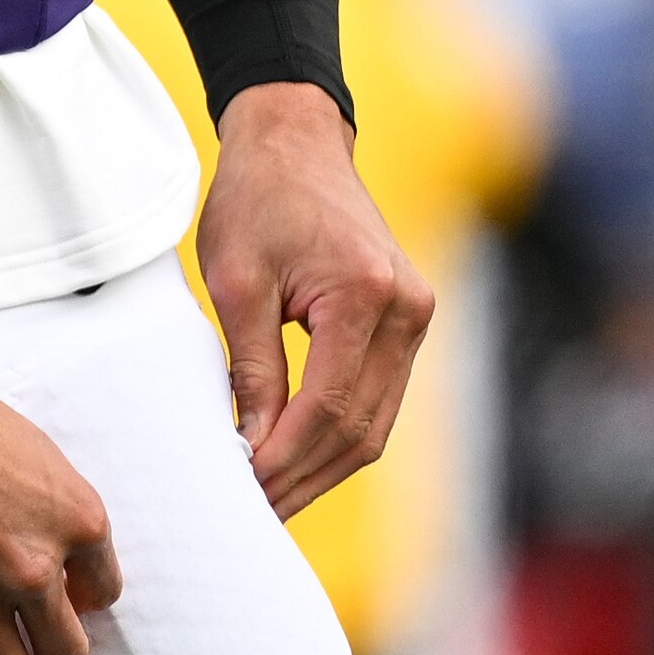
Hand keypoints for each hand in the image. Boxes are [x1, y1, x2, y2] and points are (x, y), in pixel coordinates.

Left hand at [193, 83, 432, 517]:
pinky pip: (377, 401)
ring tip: (267, 501)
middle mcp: (407, 310)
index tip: (240, 490)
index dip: (284, 458)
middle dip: (303, 478)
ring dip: (321, 469)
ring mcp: (416, 318)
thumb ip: (252, 368)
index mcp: (366, 294)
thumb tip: (252, 448)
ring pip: (374, 426)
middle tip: (249, 514)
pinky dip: (338, 438)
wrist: (294, 140)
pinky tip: (294, 462)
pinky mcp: (408, 323)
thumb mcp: (237, 281)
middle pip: (360, 430)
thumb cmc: (257, 198)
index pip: (328, 407)